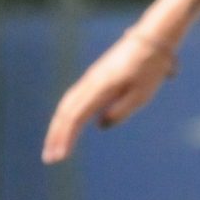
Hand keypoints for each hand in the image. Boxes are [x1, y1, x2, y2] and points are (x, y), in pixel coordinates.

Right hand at [41, 20, 181, 163]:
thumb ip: (120, 112)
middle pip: (64, 111)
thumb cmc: (150, 69)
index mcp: (100, 87)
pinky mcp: (95, 78)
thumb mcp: (141, 95)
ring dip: (58, 127)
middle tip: (48, 159)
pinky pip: (74, 99)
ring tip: (54, 147)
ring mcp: (90, 78)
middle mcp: (90, 82)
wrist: (151, 40)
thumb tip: (98, 124)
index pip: (75, 117)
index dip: (65, 138)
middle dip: (55, 136)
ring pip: (67, 105)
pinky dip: (66, 116)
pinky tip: (67, 128)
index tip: (59, 157)